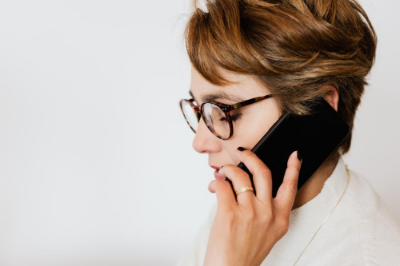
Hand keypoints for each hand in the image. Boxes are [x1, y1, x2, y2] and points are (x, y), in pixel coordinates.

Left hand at [204, 148, 301, 265]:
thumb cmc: (244, 254)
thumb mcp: (266, 234)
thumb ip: (265, 211)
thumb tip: (249, 185)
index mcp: (280, 219)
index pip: (290, 187)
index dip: (294, 168)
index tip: (296, 155)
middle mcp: (267, 213)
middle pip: (263, 172)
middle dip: (251, 157)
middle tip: (243, 152)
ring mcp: (249, 212)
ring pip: (239, 175)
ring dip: (228, 170)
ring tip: (222, 174)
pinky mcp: (229, 213)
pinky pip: (222, 186)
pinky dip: (215, 183)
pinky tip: (213, 187)